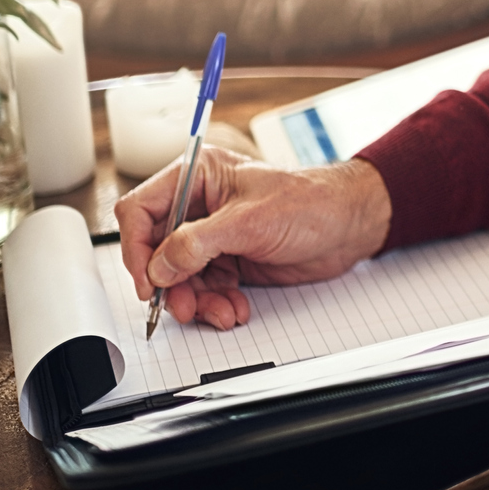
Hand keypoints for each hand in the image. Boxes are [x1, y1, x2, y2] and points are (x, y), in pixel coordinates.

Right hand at [115, 149, 391, 330]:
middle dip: (169, 283)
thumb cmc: (312, 203)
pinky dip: (215, 305)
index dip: (136, 247)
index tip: (148, 280)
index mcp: (198, 177)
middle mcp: (200, 207)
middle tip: (184, 306)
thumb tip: (158, 267)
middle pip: (156, 251)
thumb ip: (198, 243)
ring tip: (220, 312)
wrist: (352, 226)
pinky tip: (235, 309)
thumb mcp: (251, 220)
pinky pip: (204, 289)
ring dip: (195, 300)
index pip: (142, 210)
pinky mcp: (229, 261)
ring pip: (179, 277)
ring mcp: (214, 236)